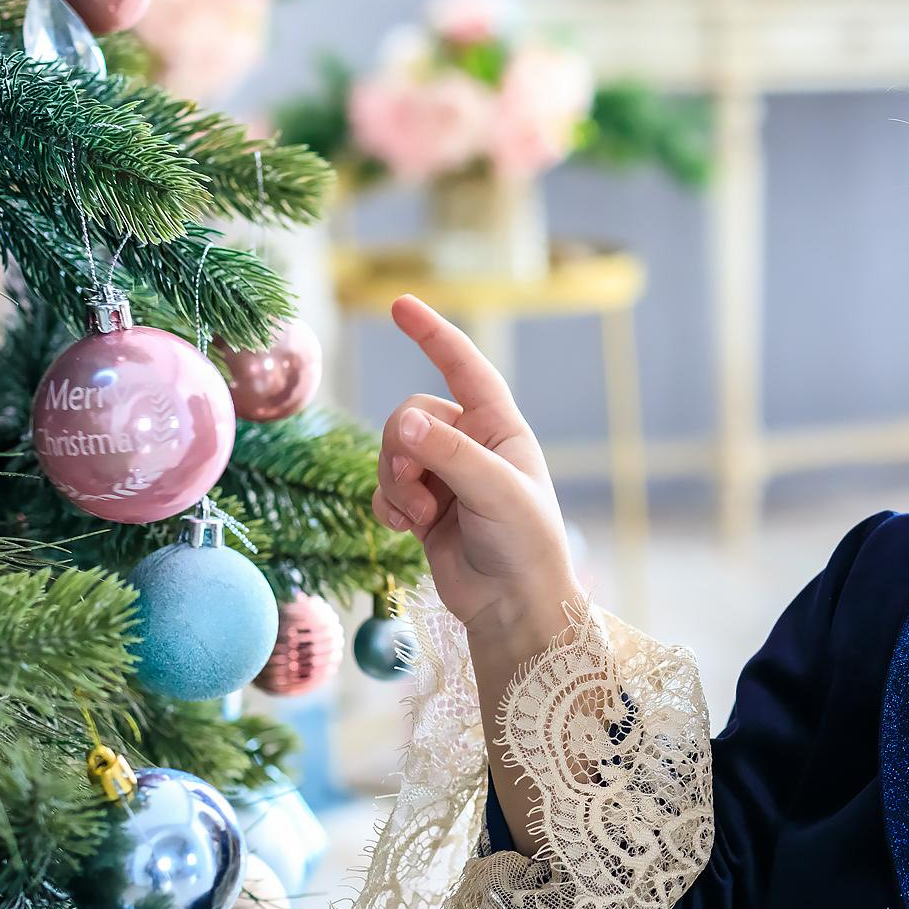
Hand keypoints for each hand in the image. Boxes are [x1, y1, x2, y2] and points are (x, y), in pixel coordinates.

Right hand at [374, 293, 583, 660]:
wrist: (513, 604)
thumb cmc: (524, 545)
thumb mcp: (496, 493)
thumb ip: (451, 455)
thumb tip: (406, 424)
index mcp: (501, 429)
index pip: (465, 368)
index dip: (434, 334)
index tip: (400, 303)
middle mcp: (472, 444)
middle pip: (409, 415)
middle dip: (403, 450)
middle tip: (421, 491)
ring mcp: (444, 474)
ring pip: (391, 451)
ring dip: (395, 483)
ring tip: (420, 518)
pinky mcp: (422, 506)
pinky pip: (383, 486)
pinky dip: (387, 504)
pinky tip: (404, 530)